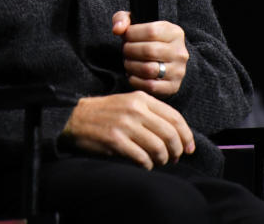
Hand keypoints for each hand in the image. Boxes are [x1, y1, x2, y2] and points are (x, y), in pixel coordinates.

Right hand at [61, 91, 194, 168]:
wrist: (75, 117)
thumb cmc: (106, 113)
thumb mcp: (130, 103)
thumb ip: (152, 113)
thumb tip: (178, 135)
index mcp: (142, 98)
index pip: (175, 117)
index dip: (187, 135)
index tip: (189, 148)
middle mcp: (136, 110)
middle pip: (170, 134)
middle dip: (177, 151)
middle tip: (174, 158)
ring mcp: (125, 125)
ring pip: (158, 148)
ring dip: (162, 160)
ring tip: (158, 162)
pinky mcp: (115, 140)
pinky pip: (142, 158)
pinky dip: (148, 165)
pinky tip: (144, 165)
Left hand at [113, 11, 188, 96]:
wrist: (161, 63)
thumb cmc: (145, 40)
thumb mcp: (135, 24)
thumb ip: (122, 19)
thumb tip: (118, 29)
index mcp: (175, 32)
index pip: (151, 31)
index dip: (132, 34)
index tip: (125, 37)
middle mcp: (180, 52)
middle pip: (148, 51)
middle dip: (129, 50)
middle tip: (125, 51)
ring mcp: (178, 71)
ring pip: (148, 69)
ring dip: (131, 66)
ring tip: (128, 62)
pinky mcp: (172, 87)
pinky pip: (149, 85)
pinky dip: (135, 80)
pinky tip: (132, 74)